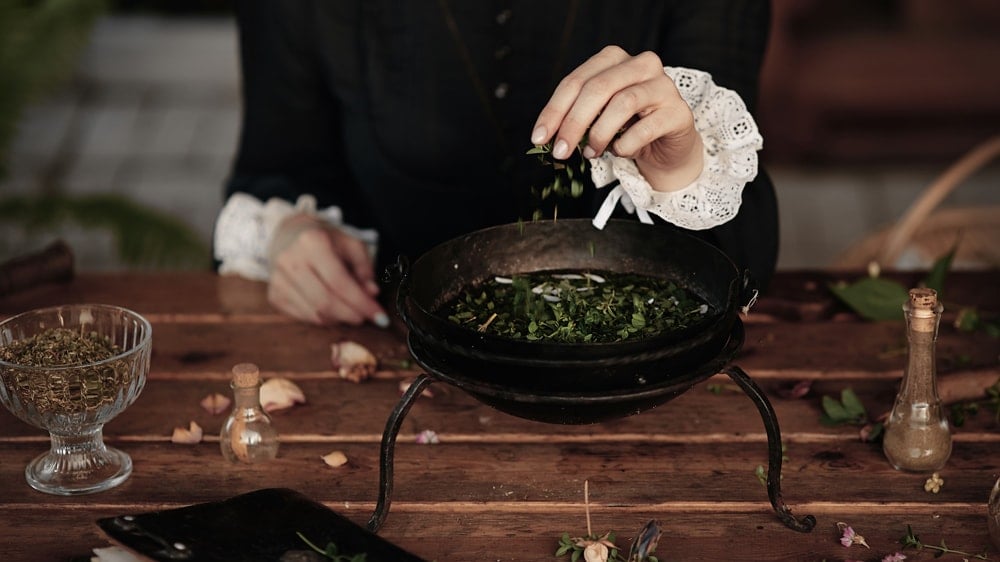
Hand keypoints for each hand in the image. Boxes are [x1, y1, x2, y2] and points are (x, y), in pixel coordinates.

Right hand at [266, 213, 387, 326]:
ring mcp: (278, 280)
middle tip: (367, 317)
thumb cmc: (327, 242)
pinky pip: (304, 317)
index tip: (381, 317)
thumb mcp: (352, 246)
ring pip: (315, 313)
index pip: (340, 282)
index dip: (362, 303)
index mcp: (312, 242)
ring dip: (339, 319)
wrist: (291, 237)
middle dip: (351, 315)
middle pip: (325, 301)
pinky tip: (332, 310)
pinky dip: (323, 319)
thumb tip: (372, 294)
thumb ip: (365, 269)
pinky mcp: (274, 296)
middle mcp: (290, 260)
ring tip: (351, 311)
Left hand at [531, 46, 702, 191]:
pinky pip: (646, 127)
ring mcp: (663, 86)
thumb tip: (547, 136)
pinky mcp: (678, 111)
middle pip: (598, 88)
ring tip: (591, 153)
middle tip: (560, 151)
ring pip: (622, 103)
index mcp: (614, 60)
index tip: (539, 138)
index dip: (554, 111)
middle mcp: (641, 64)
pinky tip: (620, 151)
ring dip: (600, 134)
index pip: (576, 81)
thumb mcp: (597, 120)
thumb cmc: (629, 130)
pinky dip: (625, 144)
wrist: (667, 150)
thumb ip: (576, 119)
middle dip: (573, 123)